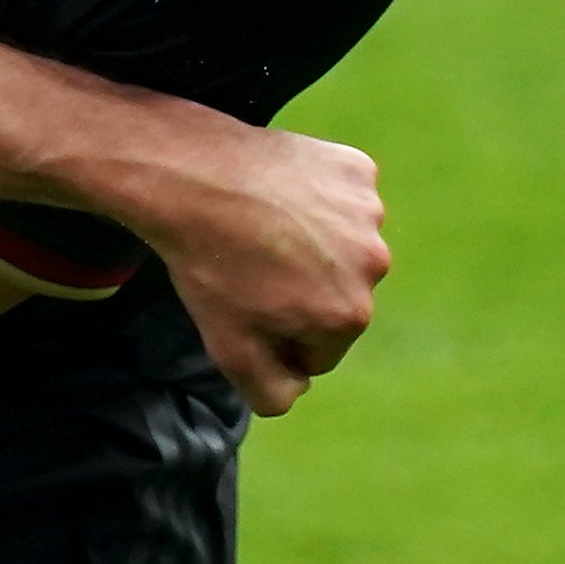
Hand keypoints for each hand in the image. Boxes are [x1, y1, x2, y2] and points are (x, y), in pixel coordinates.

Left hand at [146, 128, 388, 414]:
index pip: (321, 350)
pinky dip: (315, 197)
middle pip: (337, 297)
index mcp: (349, 316)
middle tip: (250, 264)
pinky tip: (277, 193)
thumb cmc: (209, 265)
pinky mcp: (356, 170)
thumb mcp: (229, 349)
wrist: (191, 178)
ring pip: (340, 246)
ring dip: (309, 242)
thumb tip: (299, 388)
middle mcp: (374, 265)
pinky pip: (341, 197)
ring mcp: (369, 213)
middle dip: (301, 290)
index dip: (279, 335)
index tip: (248, 305)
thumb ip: (272, 393)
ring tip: (261, 228)